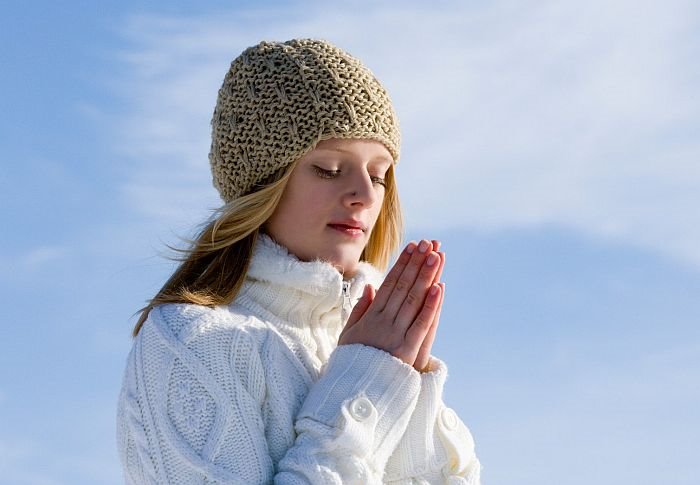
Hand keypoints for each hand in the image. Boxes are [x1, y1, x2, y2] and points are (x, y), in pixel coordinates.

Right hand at [339, 239, 443, 368]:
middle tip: (428, 243)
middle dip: (416, 263)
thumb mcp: (349, 335)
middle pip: (403, 287)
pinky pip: (421, 324)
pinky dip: (431, 306)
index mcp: (370, 317)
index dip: (402, 264)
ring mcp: (396, 336)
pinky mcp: (407, 351)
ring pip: (413, 300)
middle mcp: (383, 322)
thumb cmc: (352, 365)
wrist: (351, 394)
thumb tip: (370, 287)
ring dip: (425, 276)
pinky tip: (439, 287)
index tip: (412, 247)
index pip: (389, 284)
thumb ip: (360, 311)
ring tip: (435, 256)